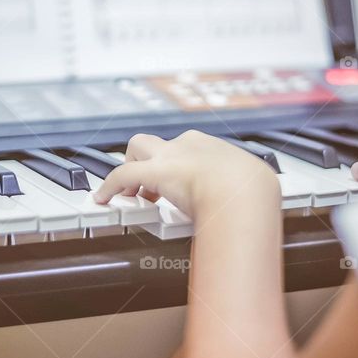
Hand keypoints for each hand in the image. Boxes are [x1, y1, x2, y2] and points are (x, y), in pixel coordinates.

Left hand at [93, 130, 279, 216]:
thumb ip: (248, 196)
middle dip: (150, 160)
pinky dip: (109, 186)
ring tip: (132, 195)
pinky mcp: (153, 172)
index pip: (190, 150)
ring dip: (131, 167)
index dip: (180, 168)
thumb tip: (256, 215)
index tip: (180, 186)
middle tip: (151, 188)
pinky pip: (121, 175)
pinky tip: (102, 198)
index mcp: (215, 148)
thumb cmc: (254, 192)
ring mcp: (170, 156)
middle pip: (160, 142)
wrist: (244, 190)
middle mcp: (190, 145)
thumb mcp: (254, 188)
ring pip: (138, 146)